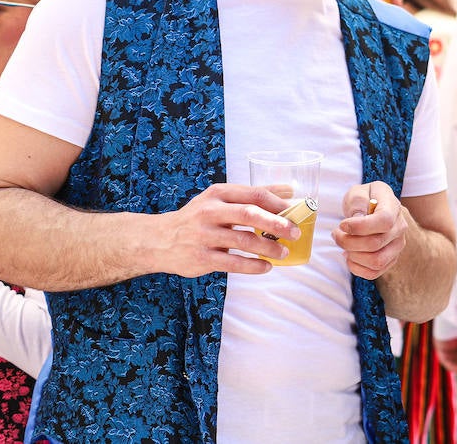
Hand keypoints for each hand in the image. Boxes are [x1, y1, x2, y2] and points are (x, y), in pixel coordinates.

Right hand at [157, 183, 297, 277]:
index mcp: (218, 193)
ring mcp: (204, 236)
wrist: (160, 240)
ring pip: (243, 241)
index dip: (278, 203)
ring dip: (268, 248)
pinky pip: (233, 263)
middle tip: (295, 233)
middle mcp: (210, 212)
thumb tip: (290, 190)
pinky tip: (266, 267)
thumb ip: (253, 195)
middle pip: (249, 215)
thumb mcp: (220, 198)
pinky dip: (253, 266)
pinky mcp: (202, 258)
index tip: (296, 211)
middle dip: (277, 224)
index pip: (254, 194)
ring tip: (283, 253)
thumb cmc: (199, 217)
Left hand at [334, 181, 406, 279]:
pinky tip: (350, 255)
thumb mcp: (358, 192)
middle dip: (348, 242)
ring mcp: (397, 245)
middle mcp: (400, 227)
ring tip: (343, 244)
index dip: (360, 227)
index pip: (384, 221)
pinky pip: (374, 272)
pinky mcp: (391, 259)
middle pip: (375, 244)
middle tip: (336, 234)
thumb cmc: (365, 199)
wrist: (375, 208)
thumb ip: (357, 202)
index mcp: (393, 206)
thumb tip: (357, 220)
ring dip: (353, 255)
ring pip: (376, 261)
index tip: (342, 225)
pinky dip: (357, 268)